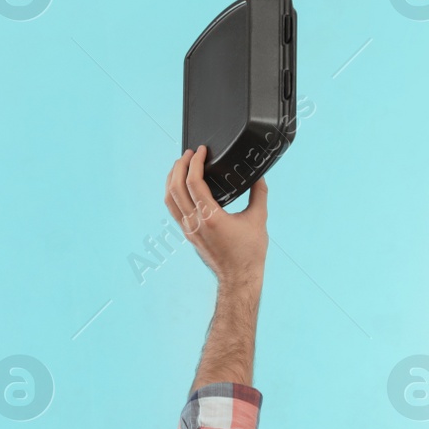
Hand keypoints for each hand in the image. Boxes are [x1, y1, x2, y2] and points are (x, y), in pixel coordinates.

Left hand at [164, 146, 267, 288]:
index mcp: (211, 218)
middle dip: (179, 166)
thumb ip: (259, 193)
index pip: (193, 183)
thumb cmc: (249, 252)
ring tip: (181, 165)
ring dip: (172, 179)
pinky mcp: (188, 234)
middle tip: (189, 153)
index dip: (194, 162)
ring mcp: (188, 229)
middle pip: (175, 188)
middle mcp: (195, 223)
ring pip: (169, 199)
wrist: (239, 278)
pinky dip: (173, 193)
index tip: (201, 151)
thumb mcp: (258, 219)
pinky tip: (180, 185)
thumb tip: (259, 176)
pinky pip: (173, 209)